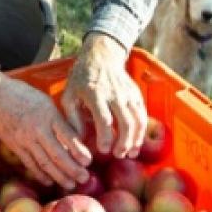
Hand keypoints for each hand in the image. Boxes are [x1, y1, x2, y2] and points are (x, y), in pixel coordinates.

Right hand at [0, 60, 91, 188]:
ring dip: (59, 176)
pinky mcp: (14, 145)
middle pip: (58, 154)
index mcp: (48, 114)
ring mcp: (24, 138)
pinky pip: (29, 163)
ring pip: (44, 162)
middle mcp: (37, 128)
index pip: (68, 137)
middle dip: (72, 169)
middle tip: (84, 178)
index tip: (89, 161)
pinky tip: (48, 181)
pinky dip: (40, 174)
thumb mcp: (45, 101)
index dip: (80, 151)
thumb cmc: (21, 93)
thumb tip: (73, 136)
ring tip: (70, 184)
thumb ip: (57, 118)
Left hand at [60, 33, 146, 159]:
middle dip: (123, 142)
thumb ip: (72, 117)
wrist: (101, 56)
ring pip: (137, 120)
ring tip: (130, 153)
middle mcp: (114, 94)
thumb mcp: (69, 94)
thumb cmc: (81, 78)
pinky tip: (136, 143)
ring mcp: (128, 94)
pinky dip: (142, 131)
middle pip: (125, 122)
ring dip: (136, 139)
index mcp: (95, 93)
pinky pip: (143, 115)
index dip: (105, 136)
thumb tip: (78, 140)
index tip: (103, 150)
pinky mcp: (136, 95)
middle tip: (117, 155)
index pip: (104, 118)